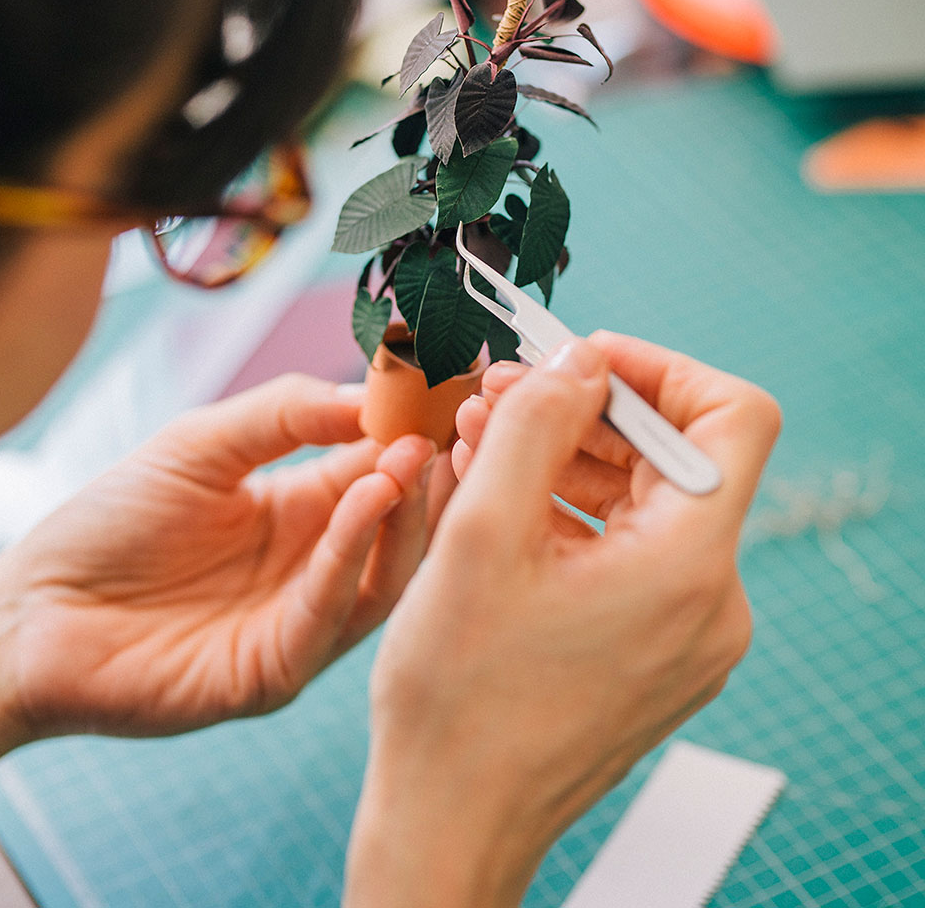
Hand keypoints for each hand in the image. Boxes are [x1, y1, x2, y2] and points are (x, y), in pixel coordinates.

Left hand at [0, 374, 440, 771]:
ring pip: (382, 578)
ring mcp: (299, 626)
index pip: (383, 470)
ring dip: (403, 517)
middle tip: (451, 427)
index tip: (453, 391)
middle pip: (401, 528)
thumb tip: (370, 394)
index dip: (418, 432)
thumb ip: (284, 415)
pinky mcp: (272, 673)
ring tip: (409, 459)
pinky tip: (361, 505)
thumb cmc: (111, 522)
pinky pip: (327, 618)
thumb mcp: (202, 444)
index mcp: (303, 512)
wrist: (33, 608)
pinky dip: (350, 559)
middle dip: (431, 477)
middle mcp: (314, 569)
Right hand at [346, 334, 779, 907]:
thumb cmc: (459, 701)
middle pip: (676, 457)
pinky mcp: (656, 653)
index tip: (582, 362)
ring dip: (566, 461)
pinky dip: (570, 516)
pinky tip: (498, 503)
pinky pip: (629, 553)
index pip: (734, 416)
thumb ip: (536, 424)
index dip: (661, 369)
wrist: (451, 825)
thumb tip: (578, 361)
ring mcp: (687, 634)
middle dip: (585, 414)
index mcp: (688, 568)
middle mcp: (710, 602)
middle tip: (499, 397)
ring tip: (480, 446)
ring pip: (644, 503)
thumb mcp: (481, 534)